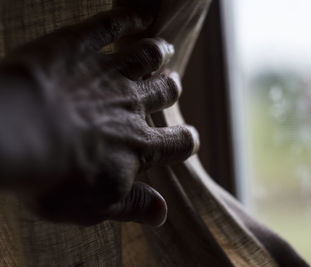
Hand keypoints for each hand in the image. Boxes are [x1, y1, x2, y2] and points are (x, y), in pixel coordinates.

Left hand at [0, 8, 197, 225]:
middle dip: (171, 88)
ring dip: (159, 52)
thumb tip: (162, 213)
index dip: (186, 141)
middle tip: (170, 84)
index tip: (186, 140)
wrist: (14, 134)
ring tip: (163, 50)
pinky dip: (130, 18)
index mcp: (138, 146)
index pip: (179, 143)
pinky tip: (139, 16)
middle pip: (167, 91)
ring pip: (148, 55)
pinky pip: (112, 25)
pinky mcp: (80, 45)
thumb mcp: (95, 207)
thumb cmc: (52, 177)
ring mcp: (108, 72)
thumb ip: (133, 206)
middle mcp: (131, 105)